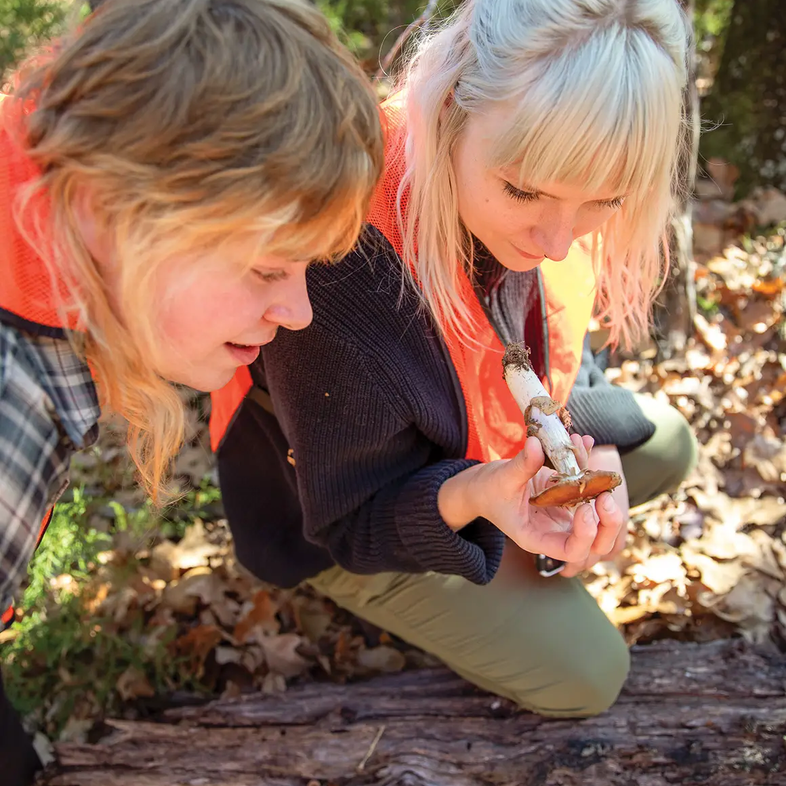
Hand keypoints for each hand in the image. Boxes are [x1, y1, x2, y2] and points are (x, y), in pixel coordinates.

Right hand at [438, 435, 623, 565]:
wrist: (484, 487)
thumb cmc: (489, 492)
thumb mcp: (501, 480)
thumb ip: (521, 465)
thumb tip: (537, 444)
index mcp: (537, 537)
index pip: (571, 551)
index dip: (586, 535)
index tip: (585, 508)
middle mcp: (556, 530)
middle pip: (596, 543)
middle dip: (609, 523)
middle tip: (604, 496)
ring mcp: (564, 514)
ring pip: (598, 516)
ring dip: (603, 491)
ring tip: (596, 465)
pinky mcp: (567, 497)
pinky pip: (586, 486)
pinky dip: (588, 466)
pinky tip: (584, 442)